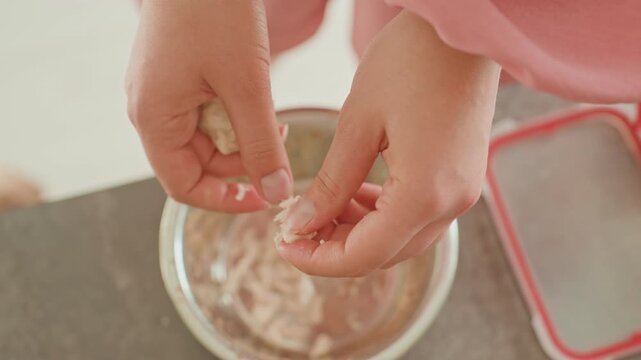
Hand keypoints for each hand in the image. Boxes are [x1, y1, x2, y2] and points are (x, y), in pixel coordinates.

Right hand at [126, 0, 291, 211]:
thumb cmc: (214, 13)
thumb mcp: (246, 86)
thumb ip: (261, 144)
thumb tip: (275, 192)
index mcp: (154, 118)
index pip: (182, 185)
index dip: (223, 199)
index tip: (262, 198)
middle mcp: (150, 109)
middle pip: (196, 162)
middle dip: (239, 160)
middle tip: (276, 141)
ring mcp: (161, 91)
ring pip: (204, 136)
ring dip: (240, 134)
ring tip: (269, 111)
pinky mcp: (176, 75)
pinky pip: (204, 111)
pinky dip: (233, 111)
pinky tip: (253, 93)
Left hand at [278, 11, 499, 275]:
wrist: (463, 29)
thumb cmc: (412, 61)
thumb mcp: (358, 123)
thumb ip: (332, 183)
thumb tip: (303, 223)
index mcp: (425, 194)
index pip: (364, 255)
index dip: (318, 260)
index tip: (284, 245)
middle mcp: (451, 203)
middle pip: (385, 253)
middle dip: (335, 247)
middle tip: (297, 226)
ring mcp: (461, 192)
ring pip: (401, 238)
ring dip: (358, 231)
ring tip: (321, 206)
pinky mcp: (461, 178)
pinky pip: (418, 214)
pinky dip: (383, 214)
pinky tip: (357, 193)